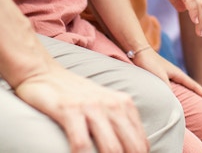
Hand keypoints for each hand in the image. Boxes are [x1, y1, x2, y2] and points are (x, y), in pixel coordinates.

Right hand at [15, 60, 148, 152]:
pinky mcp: (70, 110)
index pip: (140, 143)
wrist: (44, 73)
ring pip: (111, 148)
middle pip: (131, 147)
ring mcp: (91, 107)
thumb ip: (118, 123)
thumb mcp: (103, 103)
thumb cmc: (74, 93)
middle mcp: (112, 104)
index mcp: (123, 104)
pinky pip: (81, 144)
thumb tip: (134, 149)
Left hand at [133, 48, 201, 101]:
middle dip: (198, 94)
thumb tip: (173, 102)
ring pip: (182, 86)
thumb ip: (167, 88)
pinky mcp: (161, 75)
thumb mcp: (160, 76)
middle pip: (190, 85)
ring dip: (188, 93)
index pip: (193, 85)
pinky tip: (174, 97)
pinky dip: (178, 92)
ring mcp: (168, 74)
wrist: (140, 52)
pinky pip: (173, 86)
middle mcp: (175, 74)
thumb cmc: (150, 63)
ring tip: (193, 102)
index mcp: (177, 73)